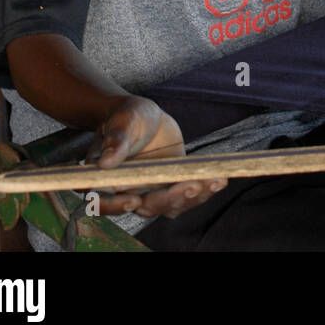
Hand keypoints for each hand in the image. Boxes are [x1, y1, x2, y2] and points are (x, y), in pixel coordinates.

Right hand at [89, 96, 226, 218]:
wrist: (145, 116)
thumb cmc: (125, 118)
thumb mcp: (121, 123)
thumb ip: (116, 142)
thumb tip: (106, 163)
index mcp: (105, 181)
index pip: (104, 202)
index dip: (117, 206)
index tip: (134, 199)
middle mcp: (129, 192)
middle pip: (146, 207)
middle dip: (169, 200)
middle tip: (191, 185)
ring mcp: (153, 190)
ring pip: (171, 205)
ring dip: (193, 197)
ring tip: (214, 181)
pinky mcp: (172, 184)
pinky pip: (188, 193)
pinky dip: (205, 189)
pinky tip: (220, 180)